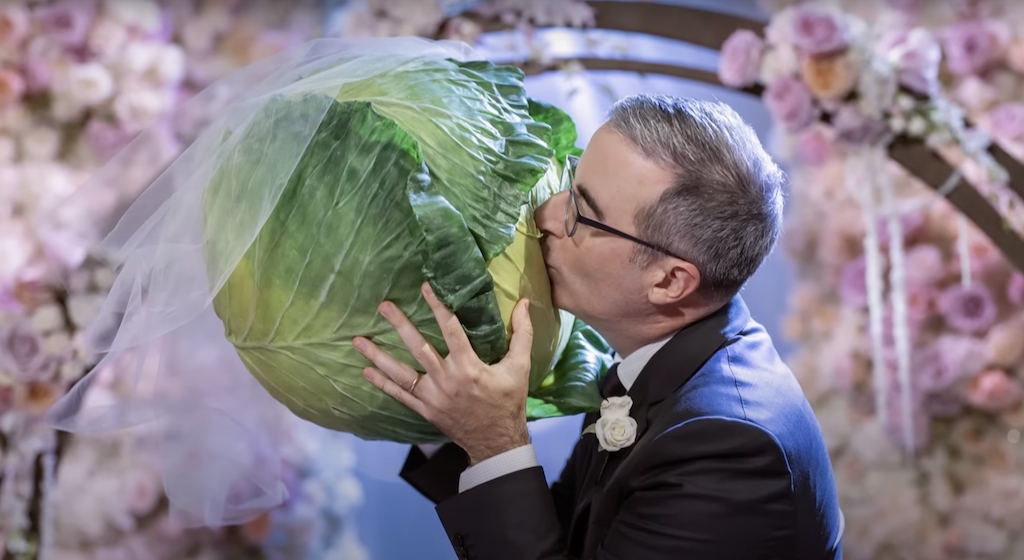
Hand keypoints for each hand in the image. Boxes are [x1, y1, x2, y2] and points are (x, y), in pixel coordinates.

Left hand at [353, 282, 534, 464]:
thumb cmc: (508, 401)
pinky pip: (399, 395)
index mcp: (469, 367)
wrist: (497, 441)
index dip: (438, 306)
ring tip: (358, 340)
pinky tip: (365, 370)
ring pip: (400, 373)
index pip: (450, 329)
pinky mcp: (425, 409)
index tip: (425, 287)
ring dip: (378, 356)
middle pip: (419, 347)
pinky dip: (382, 383)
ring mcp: (432, 396)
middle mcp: (446, 380)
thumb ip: (522, 334)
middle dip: (400, 325)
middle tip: (383, 305)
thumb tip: (526, 303)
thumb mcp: (520, 367)